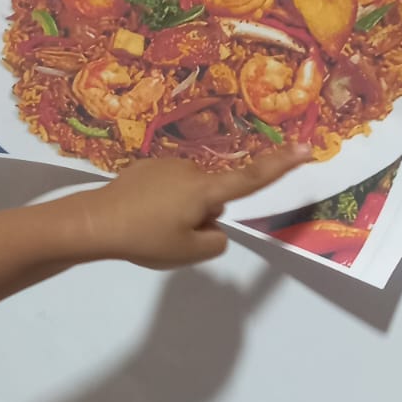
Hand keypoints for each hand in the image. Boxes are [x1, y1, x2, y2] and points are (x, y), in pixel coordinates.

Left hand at [86, 144, 309, 269]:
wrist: (94, 222)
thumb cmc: (144, 238)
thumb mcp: (188, 253)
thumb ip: (215, 242)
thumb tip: (215, 226)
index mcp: (206, 190)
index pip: (252, 179)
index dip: (282, 166)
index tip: (307, 148)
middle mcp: (191, 171)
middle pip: (214, 197)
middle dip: (202, 216)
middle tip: (171, 236)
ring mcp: (167, 166)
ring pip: (189, 193)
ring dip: (179, 210)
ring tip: (150, 228)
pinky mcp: (146, 167)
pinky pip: (167, 188)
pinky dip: (160, 202)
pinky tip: (138, 215)